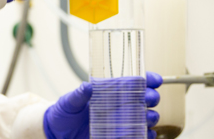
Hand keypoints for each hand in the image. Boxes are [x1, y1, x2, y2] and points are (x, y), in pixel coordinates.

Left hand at [42, 72, 162, 138]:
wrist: (59, 132)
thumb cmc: (65, 113)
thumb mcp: (69, 102)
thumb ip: (78, 95)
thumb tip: (87, 86)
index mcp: (110, 91)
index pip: (133, 82)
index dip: (147, 79)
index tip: (154, 80)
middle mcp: (119, 104)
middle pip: (145, 99)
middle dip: (151, 97)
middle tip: (149, 99)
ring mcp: (122, 120)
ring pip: (146, 117)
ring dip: (151, 117)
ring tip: (147, 118)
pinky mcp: (121, 135)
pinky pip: (140, 135)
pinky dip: (146, 135)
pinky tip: (146, 134)